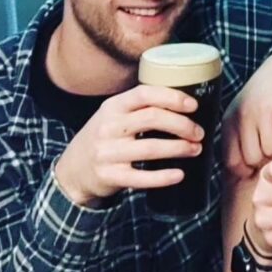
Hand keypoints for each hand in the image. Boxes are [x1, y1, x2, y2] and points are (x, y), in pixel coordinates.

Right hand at [54, 85, 202, 206]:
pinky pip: (141, 177)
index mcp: (113, 107)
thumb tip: (186, 101)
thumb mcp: (114, 115)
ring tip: (196, 149)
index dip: (172, 97)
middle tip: (199, 132)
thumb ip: (141, 107)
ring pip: (151, 148)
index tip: (194, 105)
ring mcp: (108, 153)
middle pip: (153, 118)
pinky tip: (179, 174)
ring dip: (179, 148)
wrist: (72, 171)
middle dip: (183, 125)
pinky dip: (163, 177)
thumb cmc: (106, 137)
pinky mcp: (110, 176)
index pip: (144, 94)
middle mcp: (109, 127)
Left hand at [223, 47, 271, 178]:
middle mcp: (243, 115)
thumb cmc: (266, 94)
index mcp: (230, 120)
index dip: (247, 171)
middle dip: (267, 161)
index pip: (232, 161)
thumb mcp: (245, 113)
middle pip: (253, 159)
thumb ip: (241, 139)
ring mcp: (263, 112)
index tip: (259, 170)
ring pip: (271, 151)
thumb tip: (244, 175)